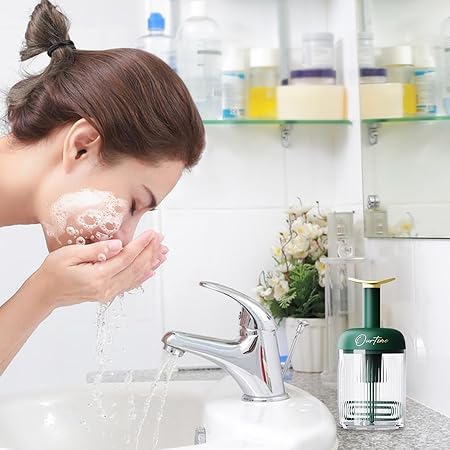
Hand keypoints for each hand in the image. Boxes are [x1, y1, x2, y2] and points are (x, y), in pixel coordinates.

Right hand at [28, 230, 167, 309]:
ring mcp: (107, 293)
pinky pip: (129, 285)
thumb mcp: (69, 255)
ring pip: (136, 277)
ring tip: (163, 252)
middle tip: (161, 239)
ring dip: (151, 263)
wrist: (44, 294)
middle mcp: (106, 288)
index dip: (142, 245)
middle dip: (150, 252)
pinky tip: (152, 270)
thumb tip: (117, 245)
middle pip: (135, 267)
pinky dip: (143, 276)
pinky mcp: (107, 294)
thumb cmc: (52, 272)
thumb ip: (96, 250)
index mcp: (97, 276)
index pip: (127, 258)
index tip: (153, 234)